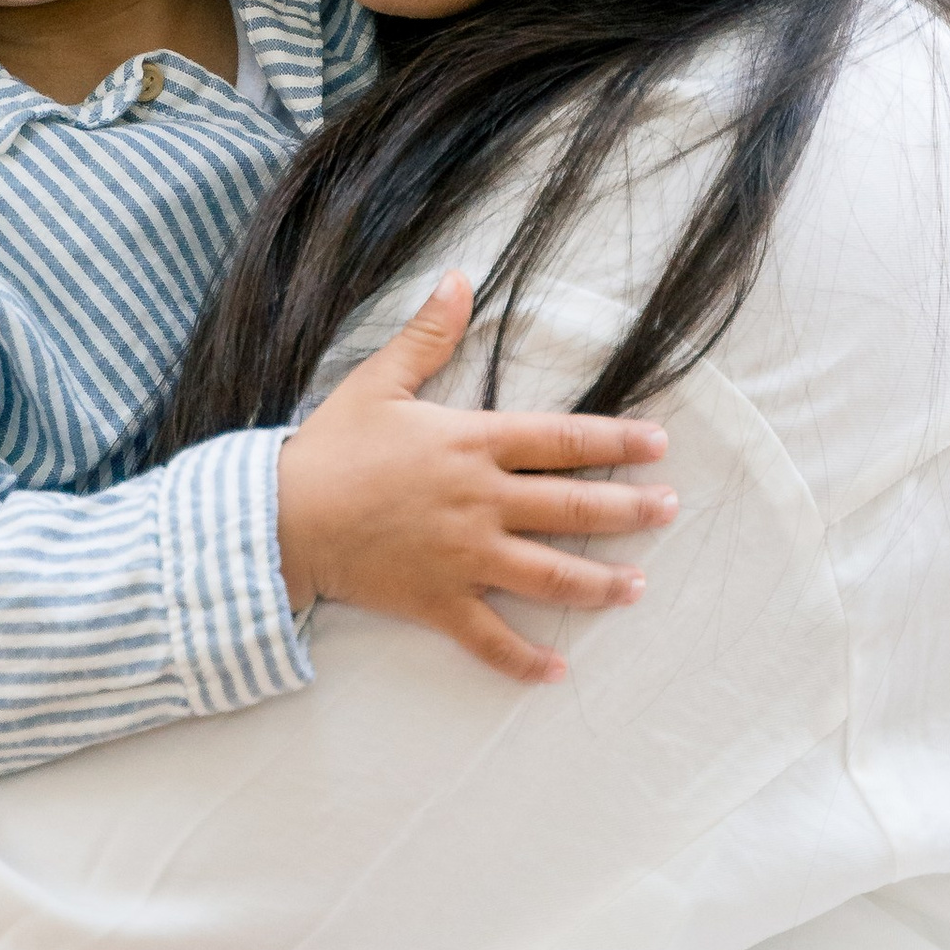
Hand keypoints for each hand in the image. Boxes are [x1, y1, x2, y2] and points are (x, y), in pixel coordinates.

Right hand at [276, 273, 675, 681]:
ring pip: (549, 574)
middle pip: (572, 506)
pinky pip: (490, 638)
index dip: (617, 441)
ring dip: (598, 583)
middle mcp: (480, 501)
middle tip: (670, 510)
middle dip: (629, 510)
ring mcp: (464, 556)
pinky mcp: (438, 601)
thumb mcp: (379, 382)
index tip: (659, 446)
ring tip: (636, 586)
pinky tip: (557, 670)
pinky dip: (524, 659)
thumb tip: (458, 278)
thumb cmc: (330, 448)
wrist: (280, 517)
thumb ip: (428, 335)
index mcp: (472, 443)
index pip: (563, 439)